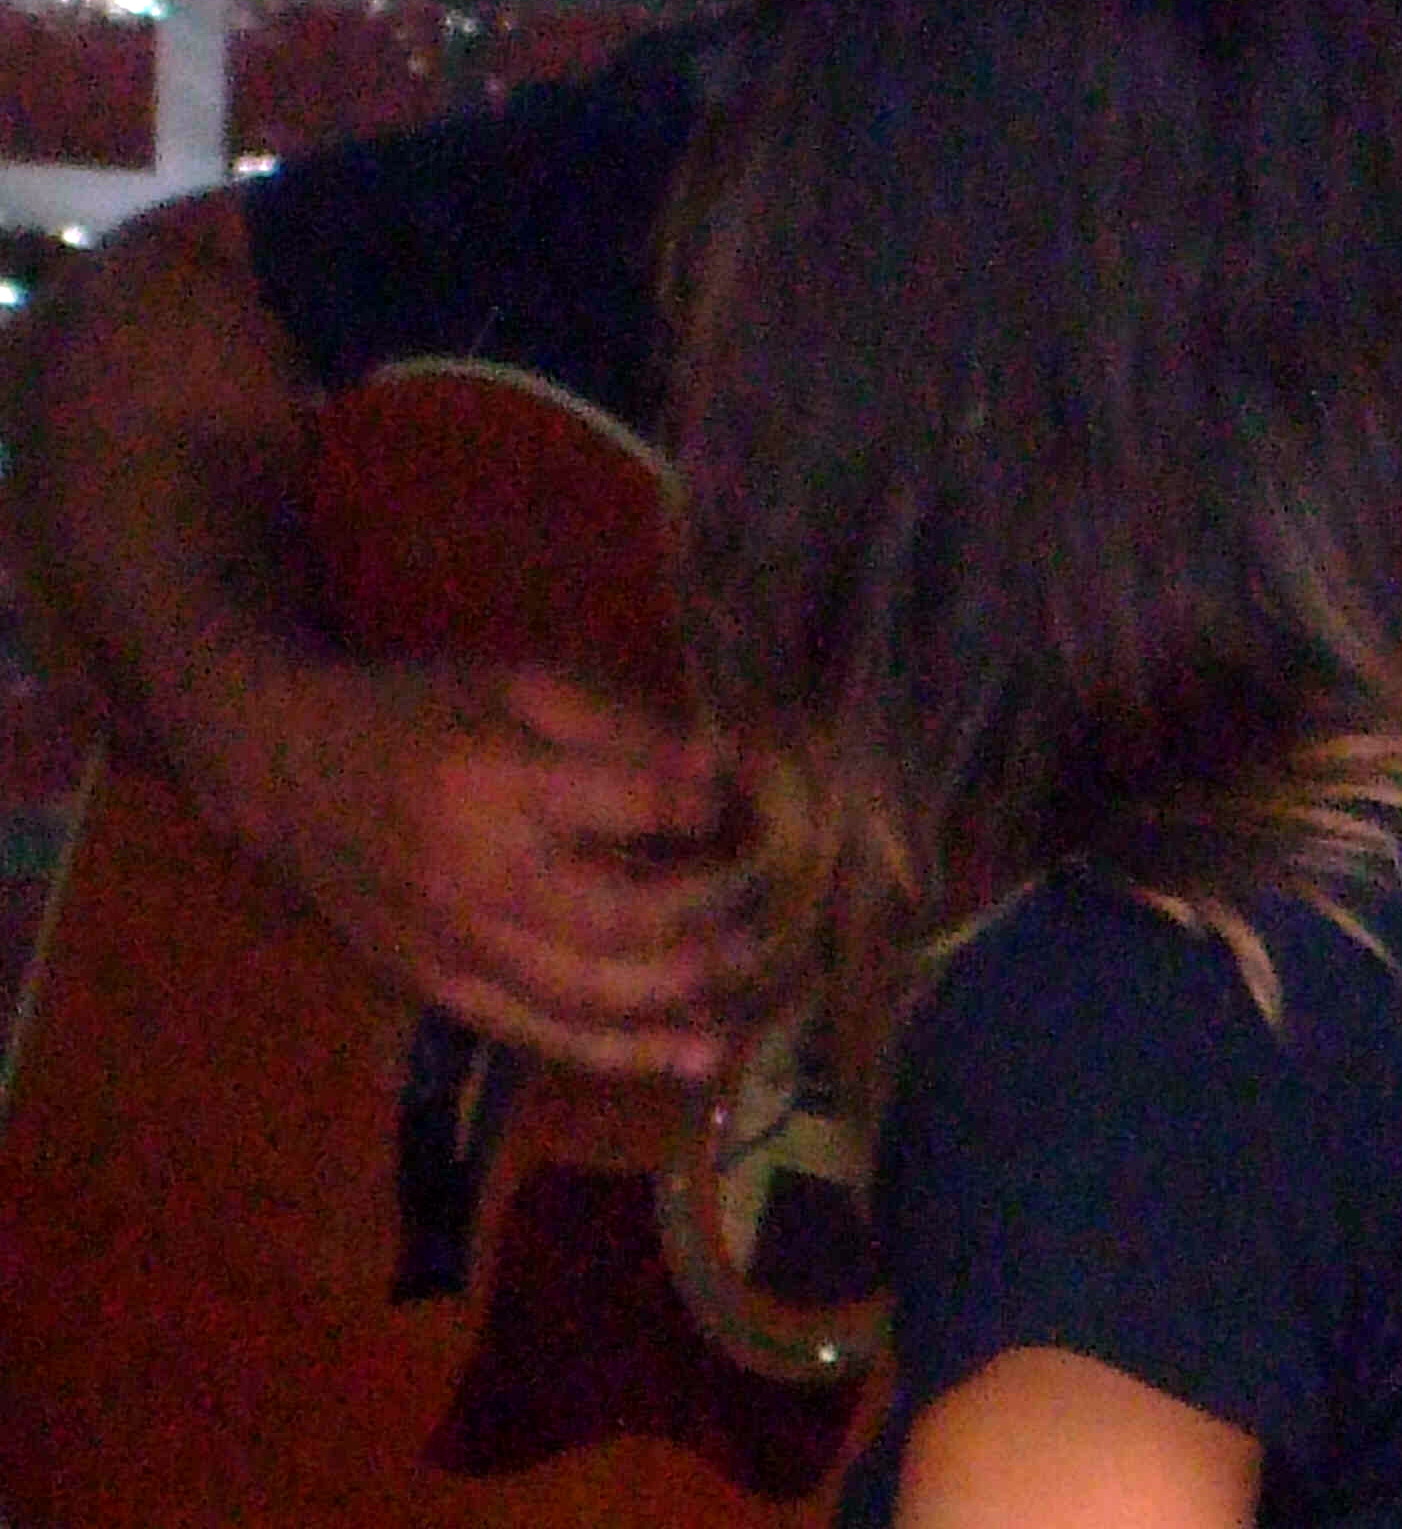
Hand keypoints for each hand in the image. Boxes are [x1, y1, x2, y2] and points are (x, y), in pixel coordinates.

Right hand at [256, 655, 762, 1082]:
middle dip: (716, 911)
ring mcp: (454, 950)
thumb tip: (723, 772)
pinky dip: (630, 1052)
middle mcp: (473, 880)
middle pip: (625, 919)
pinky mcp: (442, 993)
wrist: (288, 774)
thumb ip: (621, 728)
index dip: (707, 806)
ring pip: (594, 996)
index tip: (751, 799)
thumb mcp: (519, 686)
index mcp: (493, 783)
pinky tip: (699, 1052)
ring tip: (758, 973)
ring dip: (691, 994)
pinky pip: (547, 1037)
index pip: (632, 807)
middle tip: (776, 892)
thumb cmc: (422, 714)